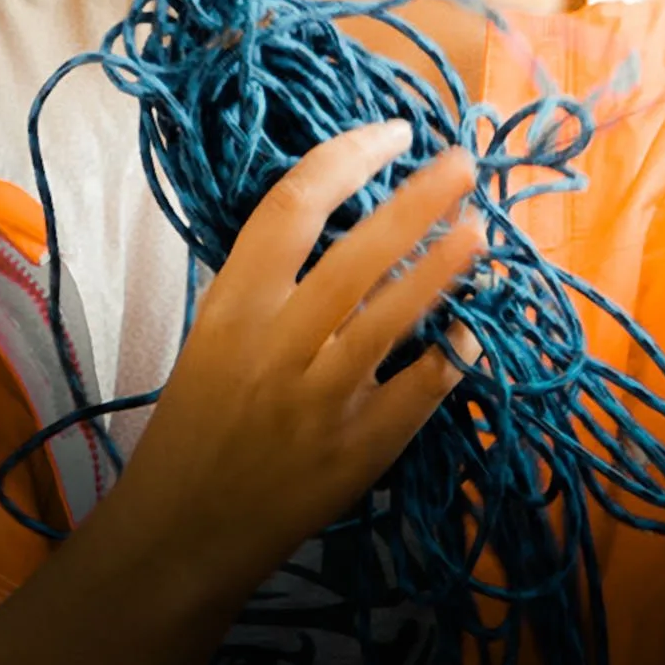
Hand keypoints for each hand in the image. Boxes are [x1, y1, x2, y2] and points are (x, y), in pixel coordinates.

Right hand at [116, 119, 484, 601]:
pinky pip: (423, 387)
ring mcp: (322, 400)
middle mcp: (277, 347)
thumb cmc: (198, 420)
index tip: (392, 132)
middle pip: (359, 252)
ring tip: (482, 229)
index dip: (348, 157)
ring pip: (397, 315)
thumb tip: (352, 217)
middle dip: (419, 198)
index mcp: (232, 309)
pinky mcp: (360, 449)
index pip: (292, 207)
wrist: (182, 532)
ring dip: (445, 266)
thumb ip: (270, 282)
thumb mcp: (214, 335)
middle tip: (463, 162)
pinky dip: (454, 352)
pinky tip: (475, 327)